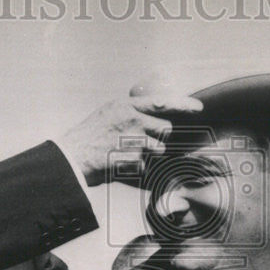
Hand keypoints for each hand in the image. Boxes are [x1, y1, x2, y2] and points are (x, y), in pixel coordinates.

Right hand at [59, 95, 202, 186]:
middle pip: (165, 128)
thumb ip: (133, 110)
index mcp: (127, 106)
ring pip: (159, 148)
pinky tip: (123, 164)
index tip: (197, 108)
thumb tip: (157, 110)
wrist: (72, 156)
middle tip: (142, 140)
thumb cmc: (90, 135)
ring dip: (150, 153)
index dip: (183, 104)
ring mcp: (132, 141)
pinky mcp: (131, 160)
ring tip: (129, 152)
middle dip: (159, 136)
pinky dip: (138, 168)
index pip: (162, 101)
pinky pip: (146, 166)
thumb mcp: (110, 111)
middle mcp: (132, 120)